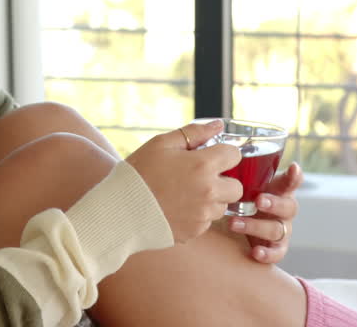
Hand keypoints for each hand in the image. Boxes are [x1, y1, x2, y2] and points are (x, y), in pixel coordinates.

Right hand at [126, 120, 242, 243]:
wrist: (119, 210)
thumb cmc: (139, 172)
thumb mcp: (162, 144)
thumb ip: (195, 133)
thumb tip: (218, 125)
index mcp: (203, 166)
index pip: (234, 155)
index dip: (223, 153)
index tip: (210, 156)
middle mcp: (209, 192)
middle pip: (237, 187)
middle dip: (223, 180)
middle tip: (201, 177)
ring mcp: (203, 215)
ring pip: (222, 206)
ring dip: (212, 199)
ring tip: (185, 193)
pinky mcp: (195, 232)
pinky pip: (206, 222)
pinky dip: (198, 215)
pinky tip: (178, 208)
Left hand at [226, 161, 302, 263]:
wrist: (240, 224)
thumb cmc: (244, 197)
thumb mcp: (244, 183)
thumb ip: (243, 170)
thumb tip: (226, 152)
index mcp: (280, 190)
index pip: (291, 181)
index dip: (294, 176)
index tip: (292, 167)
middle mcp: (285, 210)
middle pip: (289, 206)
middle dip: (274, 203)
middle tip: (258, 200)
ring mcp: (283, 229)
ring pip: (277, 229)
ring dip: (255, 226)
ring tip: (233, 223)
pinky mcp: (277, 248)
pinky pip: (277, 253)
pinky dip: (267, 253)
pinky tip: (256, 252)